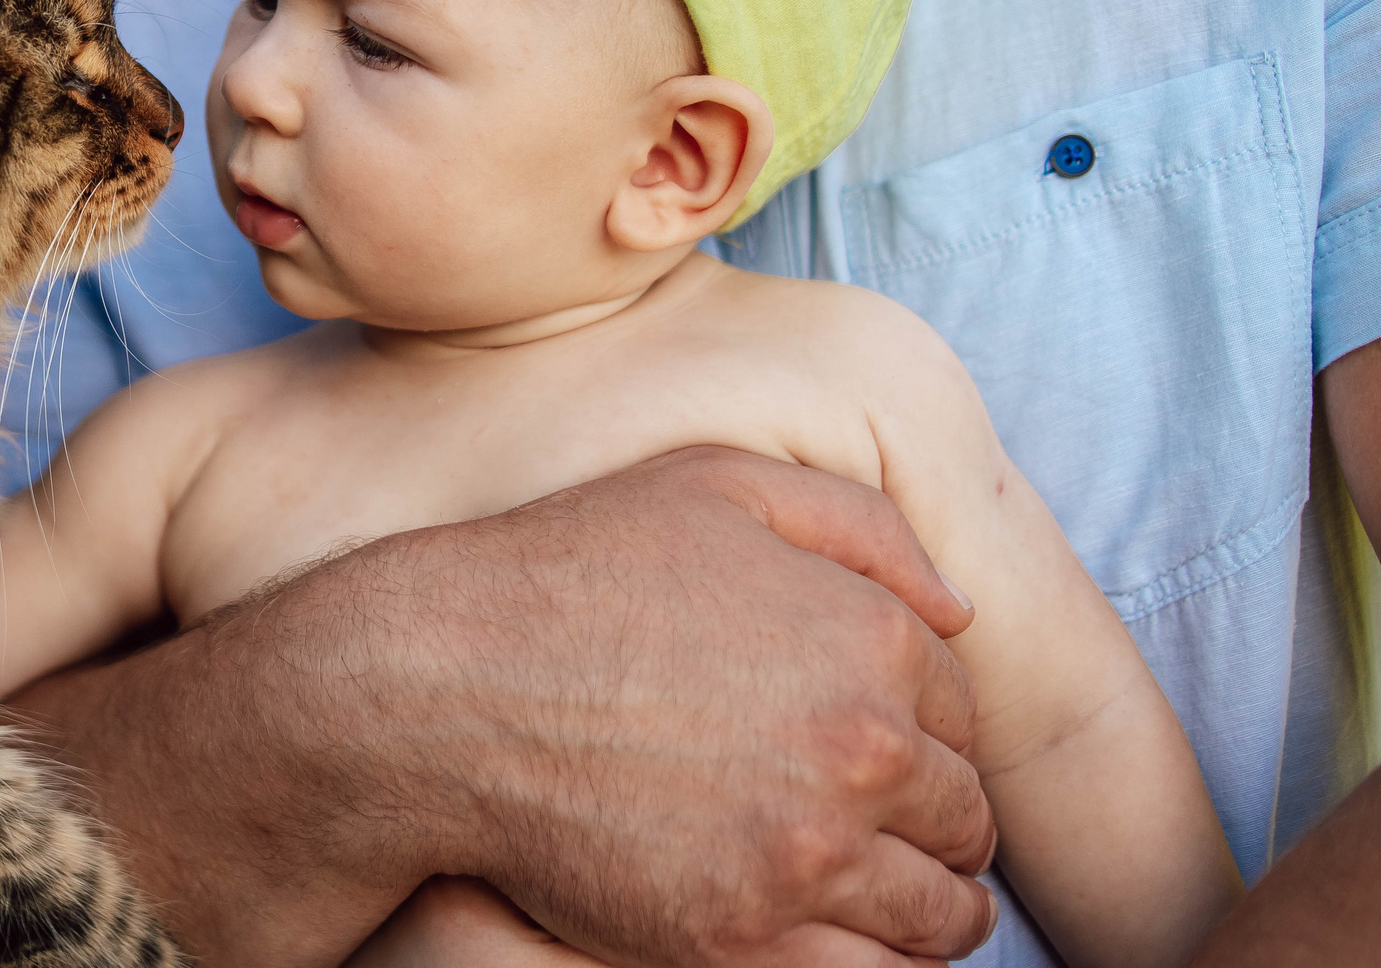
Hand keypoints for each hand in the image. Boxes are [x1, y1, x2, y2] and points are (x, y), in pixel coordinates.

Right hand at [6, 446, 995, 967]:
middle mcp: (860, 743)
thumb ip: (859, 525)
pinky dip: (861, 954)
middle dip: (929, 815)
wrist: (441, 684)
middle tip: (867, 815)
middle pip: (963, 814)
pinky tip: (817, 923)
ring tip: (858, 883)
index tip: (869, 734)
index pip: (962, 709)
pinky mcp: (742, 932)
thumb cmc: (570, 571)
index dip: (919, 722)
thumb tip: (956, 611)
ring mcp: (804, 847)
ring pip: (938, 912)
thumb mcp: (714, 484)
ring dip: (916, 898)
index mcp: (871, 635)